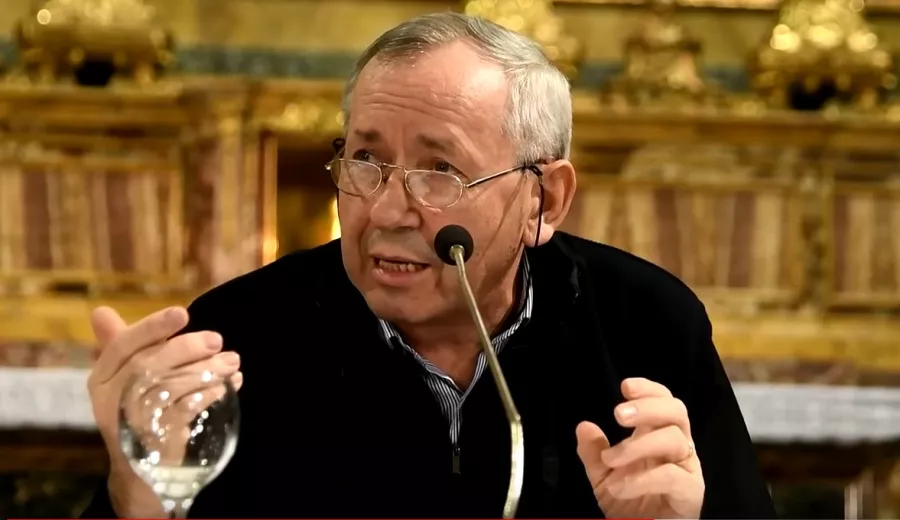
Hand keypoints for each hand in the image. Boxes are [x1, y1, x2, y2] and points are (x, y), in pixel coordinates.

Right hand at [88, 306, 242, 515]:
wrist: (143, 468)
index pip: (122, 346)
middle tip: (217, 340)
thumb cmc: (137, 410)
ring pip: (170, 386)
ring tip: (232, 362)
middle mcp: (110, 399)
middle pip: (148, 364)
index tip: (183, 313)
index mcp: (101, 378)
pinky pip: (186, 410)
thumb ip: (121, 345)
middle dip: (187, 347)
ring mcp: (133, 422)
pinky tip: (227, 385)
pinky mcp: (157, 439)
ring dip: (206, 370)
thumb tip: (99, 311)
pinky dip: (209, 393)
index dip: (152, 327)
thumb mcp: (125, 377)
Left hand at [576, 377, 703, 518]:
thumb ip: (593, 453)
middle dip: (648, 407)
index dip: (649, 391)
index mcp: (659, 438)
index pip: (664, 402)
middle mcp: (678, 449)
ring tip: (610, 460)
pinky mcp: (691, 494)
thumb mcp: (604, 478)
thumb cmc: (631, 507)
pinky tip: (620, 485)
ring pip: (675, 439)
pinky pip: (673, 476)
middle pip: (676, 412)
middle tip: (618, 414)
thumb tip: (583, 426)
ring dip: (637, 445)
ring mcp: (687, 470)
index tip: (625, 387)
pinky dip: (642, 479)